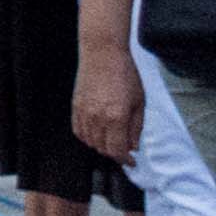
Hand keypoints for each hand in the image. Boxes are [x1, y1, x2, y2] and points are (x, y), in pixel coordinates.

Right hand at [69, 45, 141, 164]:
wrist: (103, 54)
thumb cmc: (124, 74)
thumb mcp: (139, 102)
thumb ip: (136, 128)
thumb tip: (133, 146)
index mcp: (117, 117)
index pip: (118, 150)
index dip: (126, 160)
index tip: (131, 161)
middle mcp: (98, 118)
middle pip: (103, 149)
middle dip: (115, 153)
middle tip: (124, 149)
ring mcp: (84, 112)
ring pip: (89, 142)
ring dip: (101, 146)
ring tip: (111, 141)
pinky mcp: (76, 106)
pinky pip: (78, 130)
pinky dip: (87, 137)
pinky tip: (96, 134)